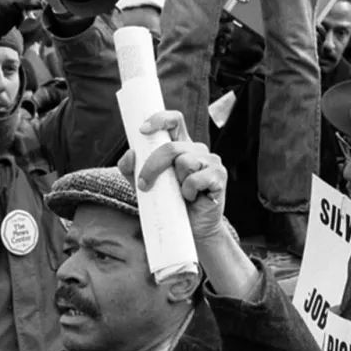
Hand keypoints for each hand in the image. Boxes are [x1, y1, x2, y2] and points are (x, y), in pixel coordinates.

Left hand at [117, 111, 227, 240]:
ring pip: (184, 161)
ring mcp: (211, 162)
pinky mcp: (219, 176)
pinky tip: (193, 198)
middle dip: (152, 166)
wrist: (191, 230)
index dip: (159, 119)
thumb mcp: (145, 185)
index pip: (174, 121)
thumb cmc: (169, 204)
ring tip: (180, 194)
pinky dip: (189, 191)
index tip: (142, 131)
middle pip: (171, 147)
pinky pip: (196, 179)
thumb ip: (133, 169)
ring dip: (175, 182)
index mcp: (181, 146)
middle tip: (144, 184)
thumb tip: (131, 154)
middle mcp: (197, 150)